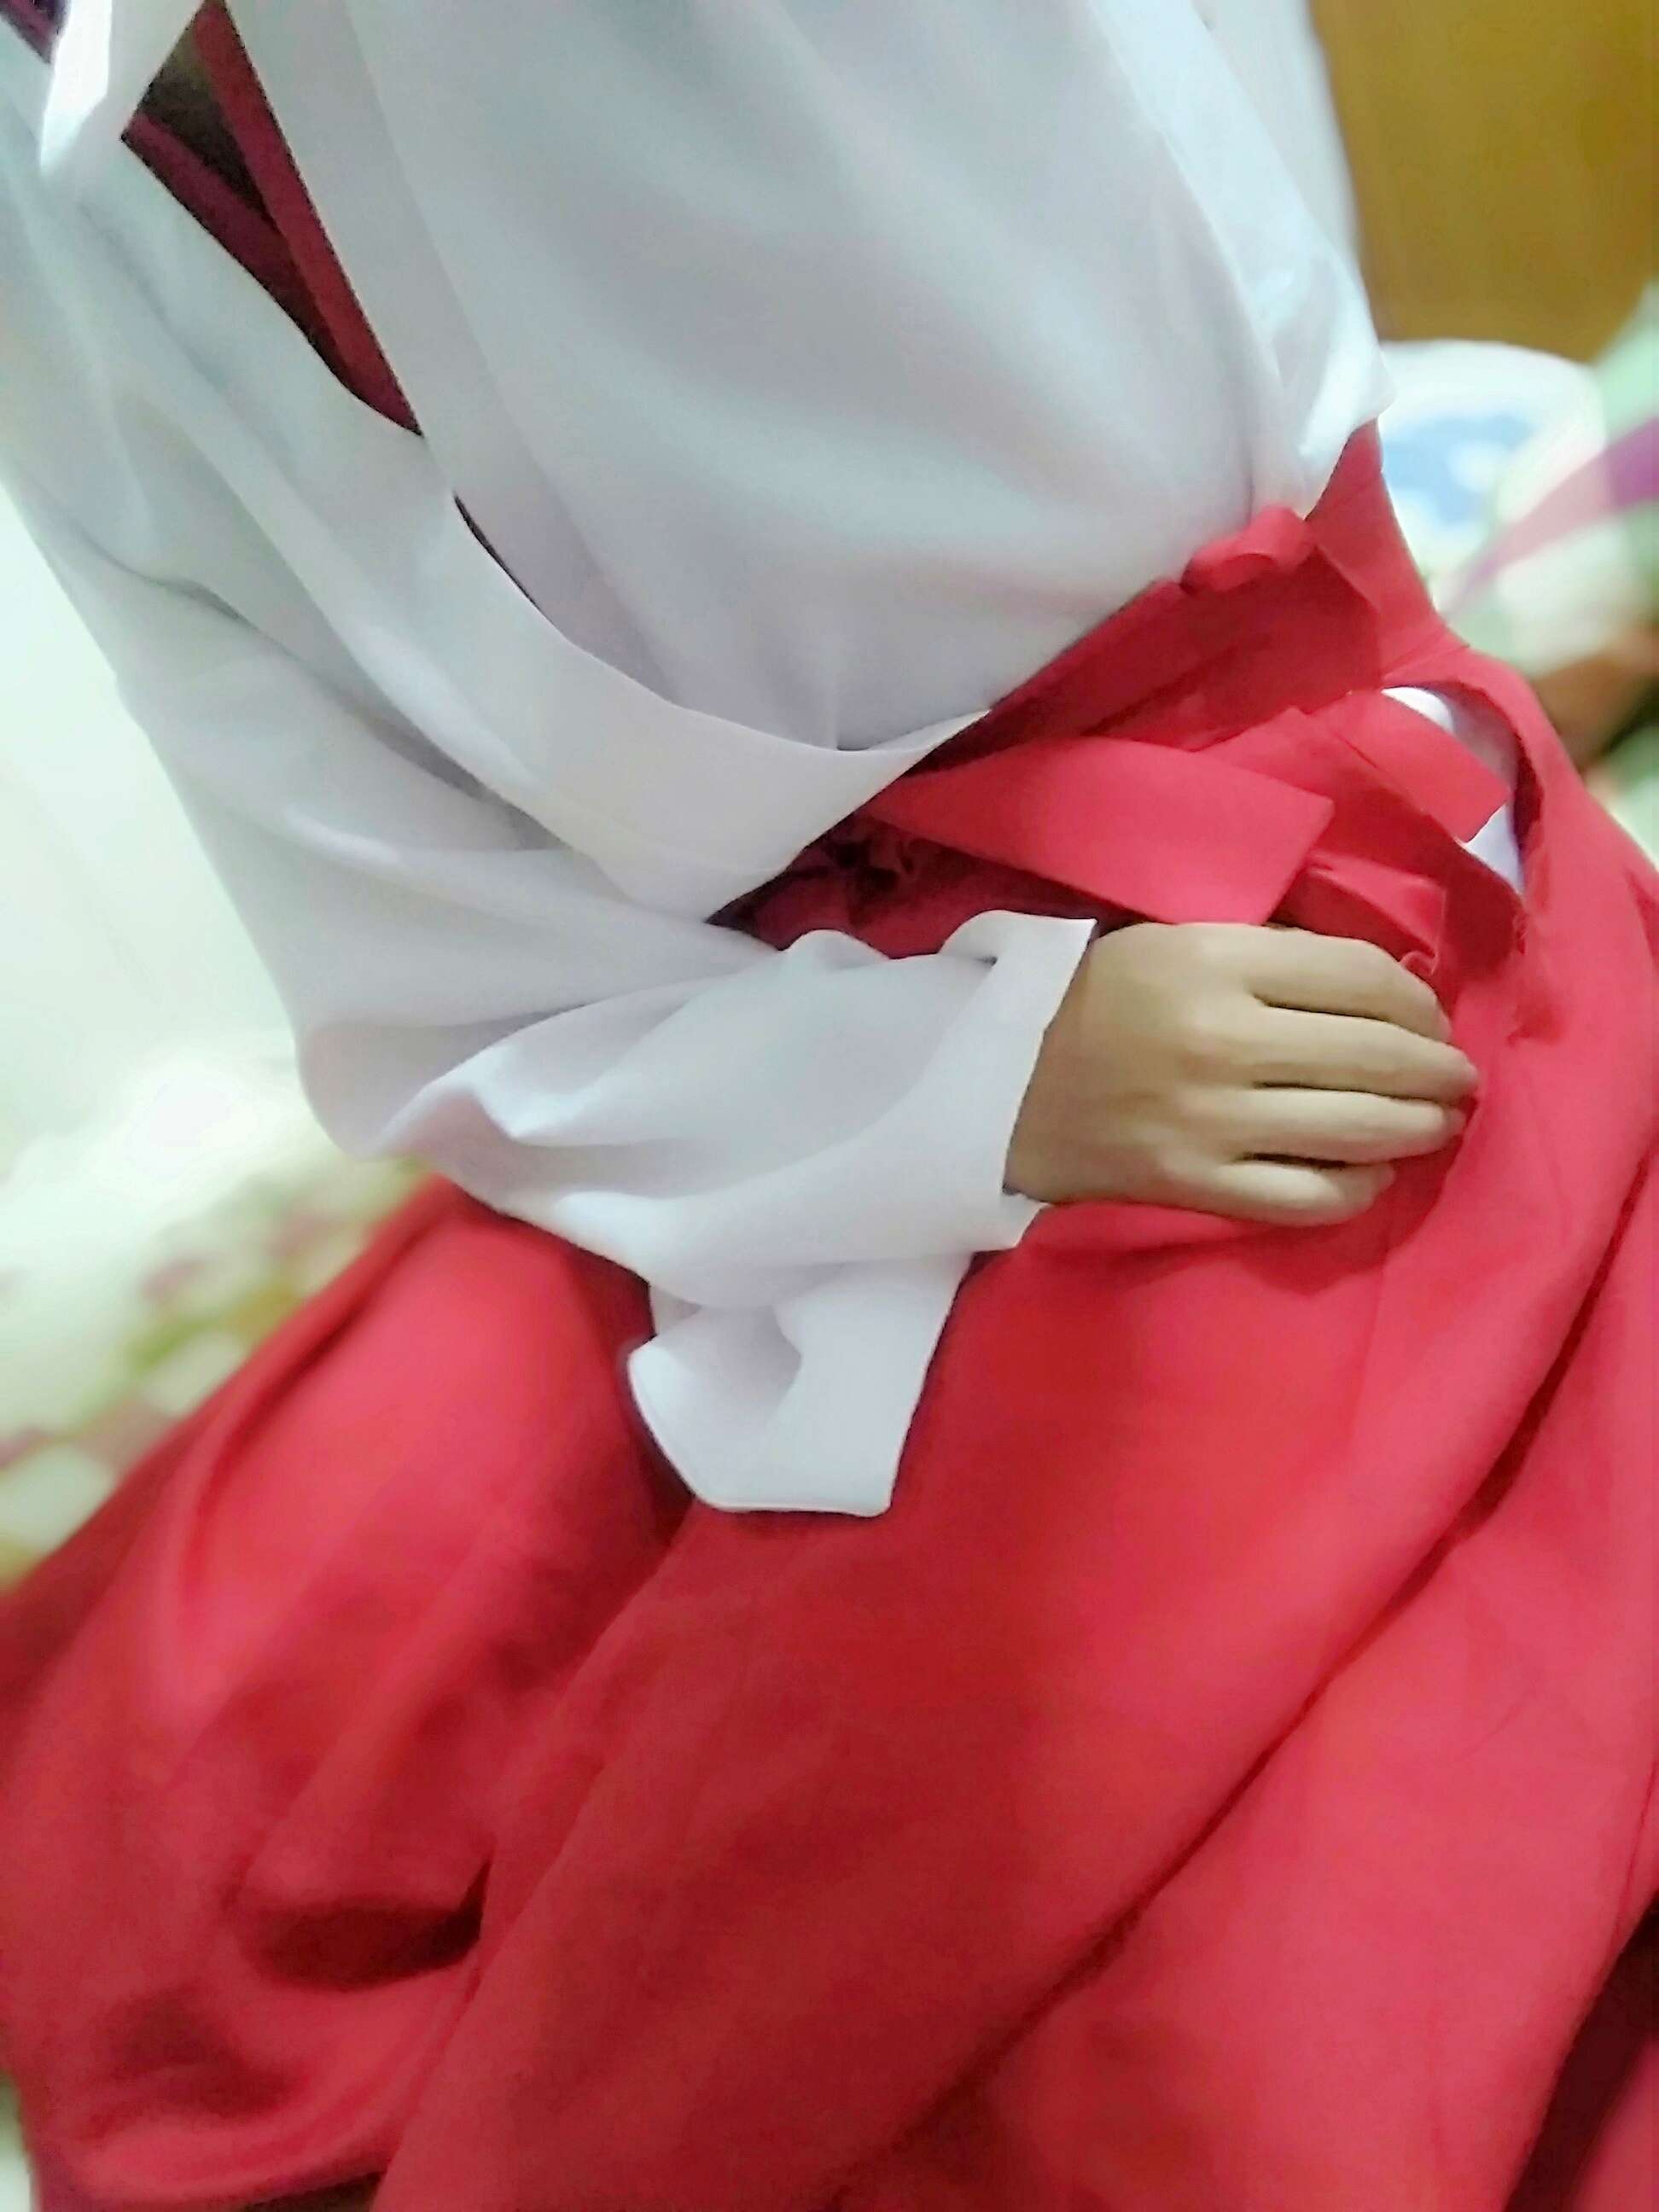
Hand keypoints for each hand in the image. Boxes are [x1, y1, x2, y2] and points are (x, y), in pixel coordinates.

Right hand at [1007, 923, 1477, 1225]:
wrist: (996, 1083)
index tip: (1430, 1019)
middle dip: (1440, 1070)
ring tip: (1435, 1123)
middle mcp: (1221, 1040)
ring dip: (1420, 1128)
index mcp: (1215, 961)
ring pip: (1360, 1129)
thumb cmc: (1096, 1000)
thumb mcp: (1177, 942)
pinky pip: (1310, 1197)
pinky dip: (1360, 1187)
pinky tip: (1372, 1173)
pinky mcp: (1194, 1185)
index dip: (1418, 1003)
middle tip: (1457, 1078)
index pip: (1362, 979)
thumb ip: (1272, 956)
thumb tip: (1386, 989)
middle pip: (1378, 1056)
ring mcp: (1210, 1121)